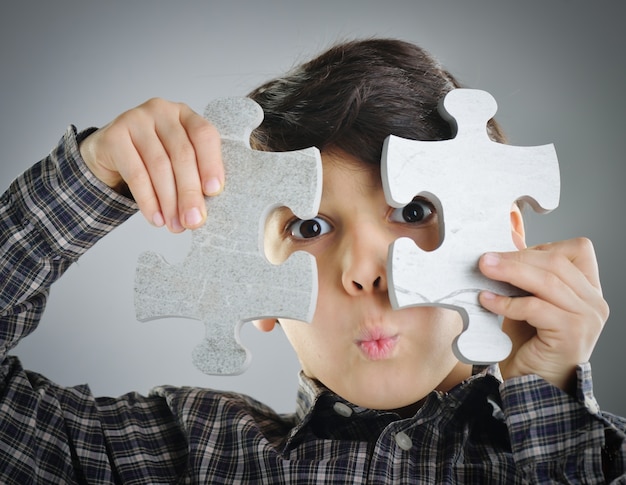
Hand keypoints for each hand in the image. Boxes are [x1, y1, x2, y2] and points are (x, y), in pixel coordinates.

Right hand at [79, 98, 223, 232]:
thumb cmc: (152, 159)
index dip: (211, 163)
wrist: (109, 154)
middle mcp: (162, 111)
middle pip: (182, 154)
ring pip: (159, 166)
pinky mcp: (114, 135)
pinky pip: (136, 174)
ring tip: (175, 225)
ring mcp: (136, 119)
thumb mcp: (177, 161)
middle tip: (194, 221)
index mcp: (186, 115)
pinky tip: (156, 218)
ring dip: (169, 201)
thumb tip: (203, 212)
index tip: (215, 192)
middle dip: (190, 193)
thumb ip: (193, 176)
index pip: (204, 135)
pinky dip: (148, 201)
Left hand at [478, 238, 608, 392]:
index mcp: (588, 290)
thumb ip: (523, 278)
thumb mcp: (527, 302)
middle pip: (557, 262)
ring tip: (483, 270)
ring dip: (510, 272)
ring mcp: (587, 318)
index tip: (508, 253)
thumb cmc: (529, 343)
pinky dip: (507, 302)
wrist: (533, 385)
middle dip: (516, 257)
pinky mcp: (571, 333)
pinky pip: (536, 307)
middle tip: (485, 258)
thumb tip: (497, 250)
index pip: (576, 250)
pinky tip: (487, 300)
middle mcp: (594, 302)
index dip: (540, 247)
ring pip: (547, 281)